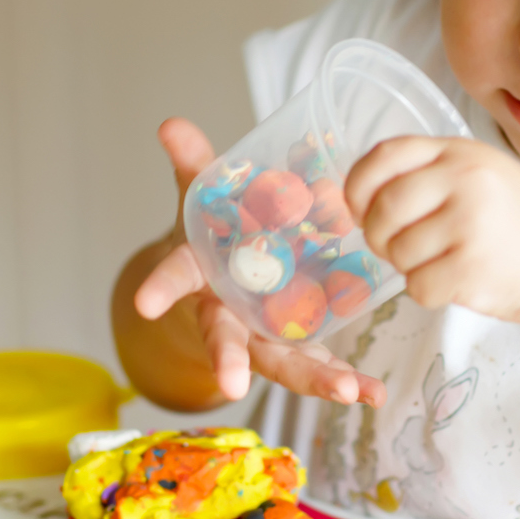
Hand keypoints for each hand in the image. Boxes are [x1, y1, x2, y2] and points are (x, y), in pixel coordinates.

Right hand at [133, 118, 386, 406]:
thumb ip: (193, 166)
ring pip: (283, 363)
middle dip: (230, 360)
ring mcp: (262, 338)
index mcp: (199, 277)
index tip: (143, 303)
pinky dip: (347, 381)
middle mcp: (227, 316)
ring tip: (349, 391)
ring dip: (315, 379)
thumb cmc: (212, 242)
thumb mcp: (201, 202)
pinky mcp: (296, 347)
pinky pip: (320, 366)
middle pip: (227, 340)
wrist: (221, 289)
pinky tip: (375, 395)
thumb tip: (172, 124)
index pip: (175, 277)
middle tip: (233, 383)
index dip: (160, 288)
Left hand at [344, 136, 519, 323]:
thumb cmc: (514, 220)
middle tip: (394, 246)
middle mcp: (464, 180)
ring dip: (408, 266)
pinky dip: (427, 291)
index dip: (358, 185)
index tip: (359, 208)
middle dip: (378, 235)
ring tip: (440, 261)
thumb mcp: (478, 172)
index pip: (385, 155)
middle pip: (384, 208)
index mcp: (459, 152)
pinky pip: (417, 286)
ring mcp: (469, 223)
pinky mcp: (472, 267)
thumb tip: (360, 197)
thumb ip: (427, 173)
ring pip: (398, 252)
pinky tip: (452, 281)